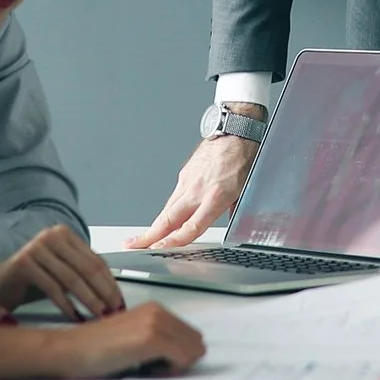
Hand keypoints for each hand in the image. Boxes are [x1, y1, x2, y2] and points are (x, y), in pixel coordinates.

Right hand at [0, 226, 125, 321]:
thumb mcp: (62, 273)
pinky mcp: (24, 262)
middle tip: (113, 311)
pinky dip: (66, 304)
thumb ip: (84, 275)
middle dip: (103, 293)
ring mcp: (37, 247)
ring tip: (98, 316)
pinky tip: (74, 316)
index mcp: (65, 234)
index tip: (120, 302)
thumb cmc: (33, 280)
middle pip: (87, 268)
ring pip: (72, 278)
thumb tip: (114, 295)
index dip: (110, 283)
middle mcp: (52, 236)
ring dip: (89, 300)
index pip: (96, 260)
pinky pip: (52, 287)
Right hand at [45, 302, 204, 378]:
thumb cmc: (95, 351)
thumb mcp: (132, 339)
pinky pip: (182, 360)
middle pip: (197, 344)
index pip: (192, 337)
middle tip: (150, 367)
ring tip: (144, 368)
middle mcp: (158, 311)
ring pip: (193, 352)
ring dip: (174, 366)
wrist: (68, 350)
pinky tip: (143, 371)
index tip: (153, 362)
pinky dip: (168, 372)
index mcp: (155, 309)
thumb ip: (157, 340)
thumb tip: (186, 356)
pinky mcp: (150, 338)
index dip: (177, 356)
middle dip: (180, 360)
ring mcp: (155, 323)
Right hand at [130, 126, 260, 248]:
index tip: (158, 249)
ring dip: (156, 225)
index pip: (190, 227)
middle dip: (149, 235)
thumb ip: (235, 211)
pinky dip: (168, 210)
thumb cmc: (244, 157)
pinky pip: (174, 197)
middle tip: (132, 245)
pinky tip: (166, 219)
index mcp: (214, 197)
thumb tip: (235, 223)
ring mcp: (188, 181)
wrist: (236, 130)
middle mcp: (196, 190)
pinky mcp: (185, 173)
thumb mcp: (247, 190)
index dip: (173, 241)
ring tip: (143, 238)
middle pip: (168, 219)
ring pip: (168, 208)